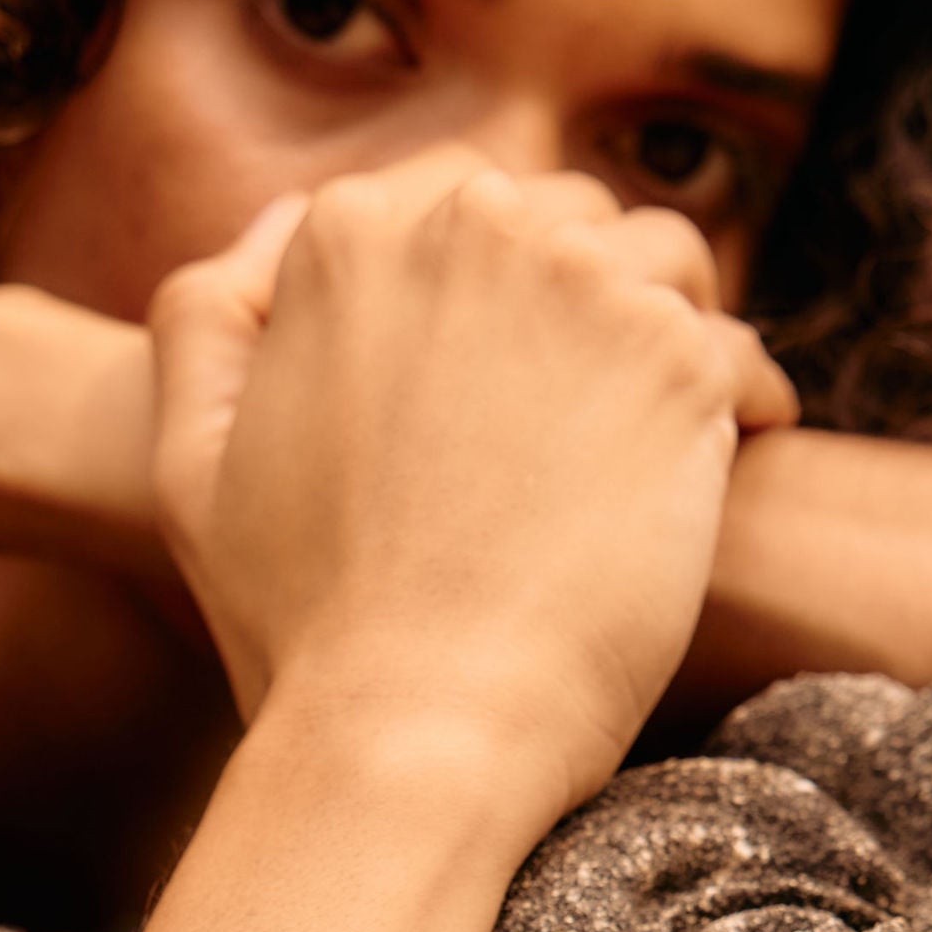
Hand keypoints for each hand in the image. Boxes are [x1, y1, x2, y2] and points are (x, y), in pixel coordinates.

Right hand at [150, 152, 797, 830]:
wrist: (415, 730)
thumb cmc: (298, 624)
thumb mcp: (190, 463)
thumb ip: (206, 322)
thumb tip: (287, 223)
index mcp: (346, 237)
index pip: (454, 201)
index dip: (484, 288)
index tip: (501, 370)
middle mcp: (470, 227)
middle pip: (565, 220)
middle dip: (576, 302)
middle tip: (574, 417)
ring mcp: (584, 286)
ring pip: (661, 268)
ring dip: (658, 338)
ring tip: (644, 434)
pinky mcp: (679, 362)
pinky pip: (737, 350)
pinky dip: (740, 399)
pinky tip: (729, 453)